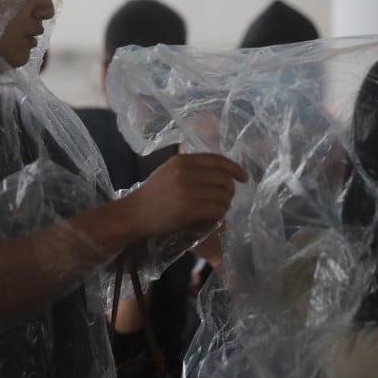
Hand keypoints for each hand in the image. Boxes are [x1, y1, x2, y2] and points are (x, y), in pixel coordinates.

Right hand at [120, 153, 246, 238]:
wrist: (134, 214)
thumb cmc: (152, 195)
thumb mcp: (169, 172)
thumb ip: (192, 169)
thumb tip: (222, 174)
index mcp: (183, 160)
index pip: (218, 160)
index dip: (235, 168)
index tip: (243, 177)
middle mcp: (186, 171)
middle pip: (224, 178)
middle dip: (230, 191)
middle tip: (226, 200)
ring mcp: (187, 189)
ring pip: (222, 194)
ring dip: (225, 204)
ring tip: (219, 210)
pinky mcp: (188, 208)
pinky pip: (217, 209)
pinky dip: (220, 215)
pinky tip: (215, 218)